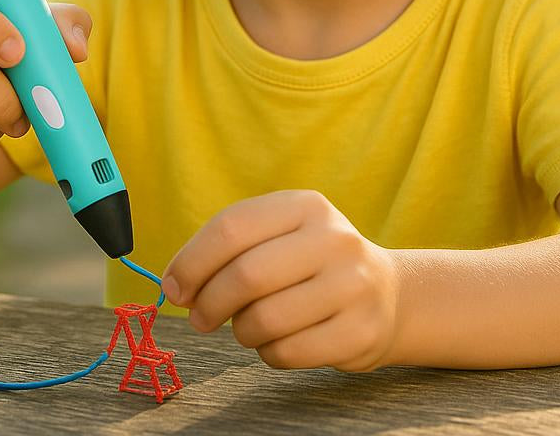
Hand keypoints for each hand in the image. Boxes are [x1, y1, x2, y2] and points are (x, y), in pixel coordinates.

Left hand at [161, 190, 400, 370]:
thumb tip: (175, 284)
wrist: (386, 293)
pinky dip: (268, 353)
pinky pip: (287, 352)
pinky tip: (277, 340)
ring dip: (240, 331)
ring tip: (247, 325)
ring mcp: (353, 285)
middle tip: (200, 318)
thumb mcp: (278, 234)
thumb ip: (227, 248)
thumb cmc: (309, 262)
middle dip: (209, 302)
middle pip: (246, 275)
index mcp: (306, 205)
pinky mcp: (360, 332)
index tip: (173, 287)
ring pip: (265, 319)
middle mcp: (334, 239)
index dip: (192, 261)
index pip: (232, 227)